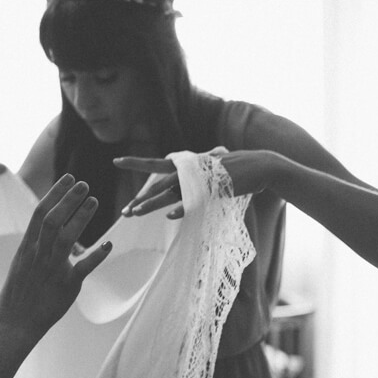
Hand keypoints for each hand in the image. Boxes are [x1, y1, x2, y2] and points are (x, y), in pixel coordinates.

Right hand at [0, 174, 111, 338]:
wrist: (14, 323)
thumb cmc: (18, 293)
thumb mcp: (22, 263)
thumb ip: (35, 245)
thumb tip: (48, 228)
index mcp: (27, 247)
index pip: (40, 213)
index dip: (55, 193)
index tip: (68, 179)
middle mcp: (38, 254)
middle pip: (53, 219)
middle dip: (68, 199)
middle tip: (84, 184)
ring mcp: (51, 269)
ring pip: (67, 237)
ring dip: (82, 217)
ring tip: (94, 201)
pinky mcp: (66, 286)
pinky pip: (83, 267)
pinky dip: (96, 255)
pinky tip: (109, 244)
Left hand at [113, 148, 277, 217]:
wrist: (261, 165)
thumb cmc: (235, 169)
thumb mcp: (208, 168)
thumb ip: (193, 174)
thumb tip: (183, 178)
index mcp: (187, 163)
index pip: (156, 164)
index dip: (136, 162)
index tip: (116, 161)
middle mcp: (190, 169)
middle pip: (159, 183)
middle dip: (141, 197)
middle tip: (125, 210)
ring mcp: (201, 179)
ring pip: (171, 193)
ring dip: (152, 204)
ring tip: (136, 213)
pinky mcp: (214, 190)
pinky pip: (194, 201)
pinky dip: (182, 209)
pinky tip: (169, 217)